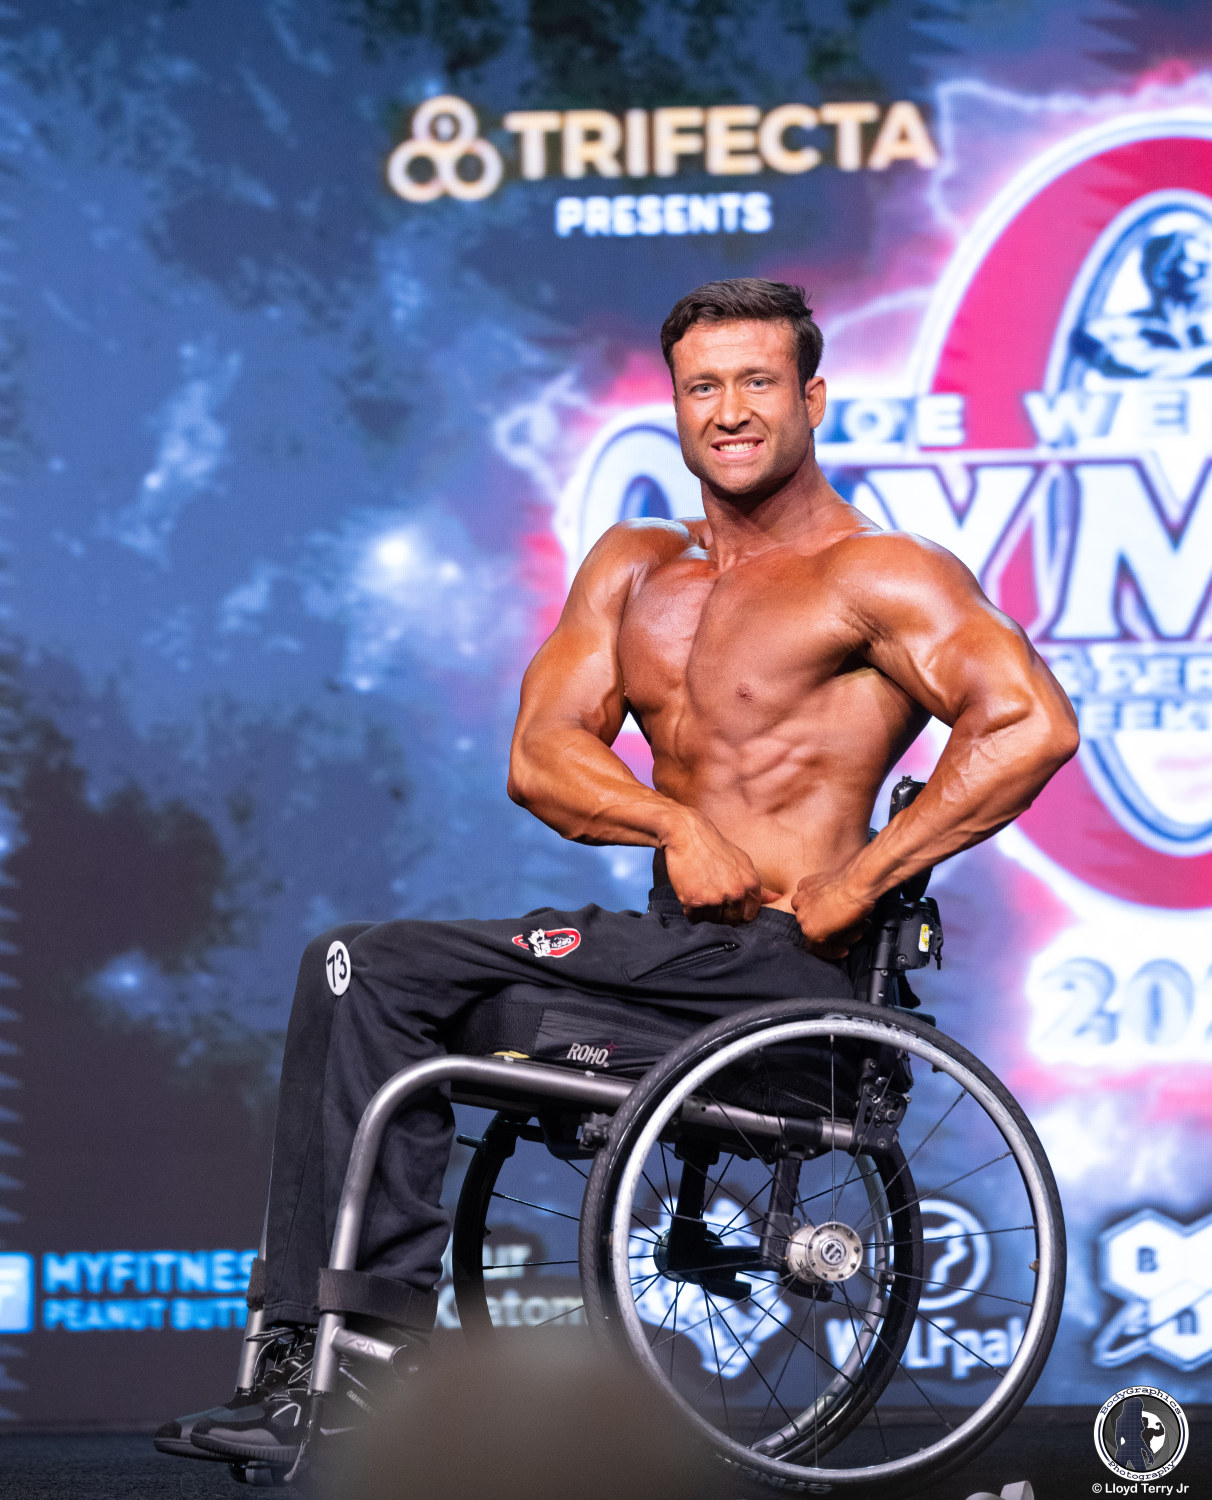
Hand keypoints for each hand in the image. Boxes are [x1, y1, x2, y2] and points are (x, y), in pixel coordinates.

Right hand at [662, 814, 780, 924]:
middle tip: (710, 897)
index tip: (728, 905)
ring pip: (711, 920)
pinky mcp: (695, 900)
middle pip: (730, 920)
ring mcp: (716, 897)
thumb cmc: (716, 848)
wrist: (689, 835)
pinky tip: (690, 894)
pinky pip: (694, 917)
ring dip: (704, 912)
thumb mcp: (743, 862)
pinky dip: (690, 910)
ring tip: (700, 891)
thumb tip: (776, 899)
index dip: (738, 913)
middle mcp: (736, 893)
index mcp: (751, 884)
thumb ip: (759, 885)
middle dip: (720, 914)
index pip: (749, 916)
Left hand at [790, 869, 872, 958]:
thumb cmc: (855, 881)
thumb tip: (842, 913)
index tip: (837, 923)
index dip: (826, 918)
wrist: (857, 884)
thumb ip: (832, 899)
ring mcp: (803, 916)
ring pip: (817, 934)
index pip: (810, 908)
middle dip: (833, 929)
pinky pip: (818, 948)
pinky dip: (832, 952)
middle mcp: (799, 901)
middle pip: (813, 922)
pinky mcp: (811, 930)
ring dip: (837, 938)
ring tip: (855, 934)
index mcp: (804, 887)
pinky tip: (844, 951)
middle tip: (851, 932)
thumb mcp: (838, 887)